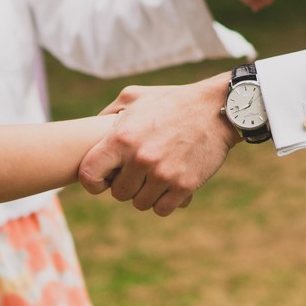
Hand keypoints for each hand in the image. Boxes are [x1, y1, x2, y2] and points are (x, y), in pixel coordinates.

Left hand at [79, 75, 236, 214]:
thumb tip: (90, 132)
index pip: (89, 174)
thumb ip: (108, 114)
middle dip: (126, 185)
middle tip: (139, 171)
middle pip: (118, 193)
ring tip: (156, 176)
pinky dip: (165, 201)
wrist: (216, 108)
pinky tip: (170, 185)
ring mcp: (163, 174)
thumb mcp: (134, 96)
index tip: (104, 179)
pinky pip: (162, 209)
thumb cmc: (172, 100)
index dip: (92, 182)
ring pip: (140, 204)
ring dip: (146, 194)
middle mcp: (140, 158)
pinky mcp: (184, 185)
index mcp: (122, 138)